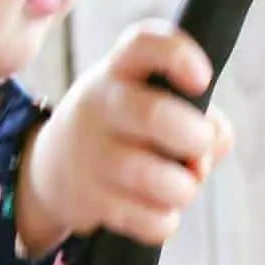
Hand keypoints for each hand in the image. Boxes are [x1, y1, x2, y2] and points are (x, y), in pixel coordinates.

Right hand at [16, 22, 234, 256]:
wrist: (51, 167)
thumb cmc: (125, 128)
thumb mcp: (151, 101)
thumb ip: (199, 114)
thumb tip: (214, 145)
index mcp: (120, 70)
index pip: (143, 44)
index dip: (177, 56)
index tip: (203, 78)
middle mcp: (99, 105)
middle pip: (153, 116)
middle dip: (194, 137)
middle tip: (199, 146)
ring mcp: (90, 154)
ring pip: (154, 178)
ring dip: (183, 188)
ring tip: (180, 186)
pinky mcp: (88, 200)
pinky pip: (147, 219)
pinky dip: (164, 220)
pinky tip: (157, 210)